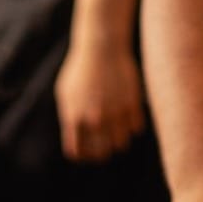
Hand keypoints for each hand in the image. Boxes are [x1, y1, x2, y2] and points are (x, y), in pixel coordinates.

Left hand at [55, 43, 144, 161]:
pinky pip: (137, 128)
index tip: (89, 149)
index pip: (78, 152)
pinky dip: (133, 124)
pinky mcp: (132, 105)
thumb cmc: (81, 68)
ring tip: (119, 128)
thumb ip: (70, 117)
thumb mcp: (66, 92)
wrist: (102, 47)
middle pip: (102, 153)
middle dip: (104, 150)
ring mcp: (114, 113)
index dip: (83, 154)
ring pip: (122, 144)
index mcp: (75, 118)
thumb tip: (77, 136)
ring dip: (120, 138)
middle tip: (107, 143)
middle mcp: (94, 119)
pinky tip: (130, 114)